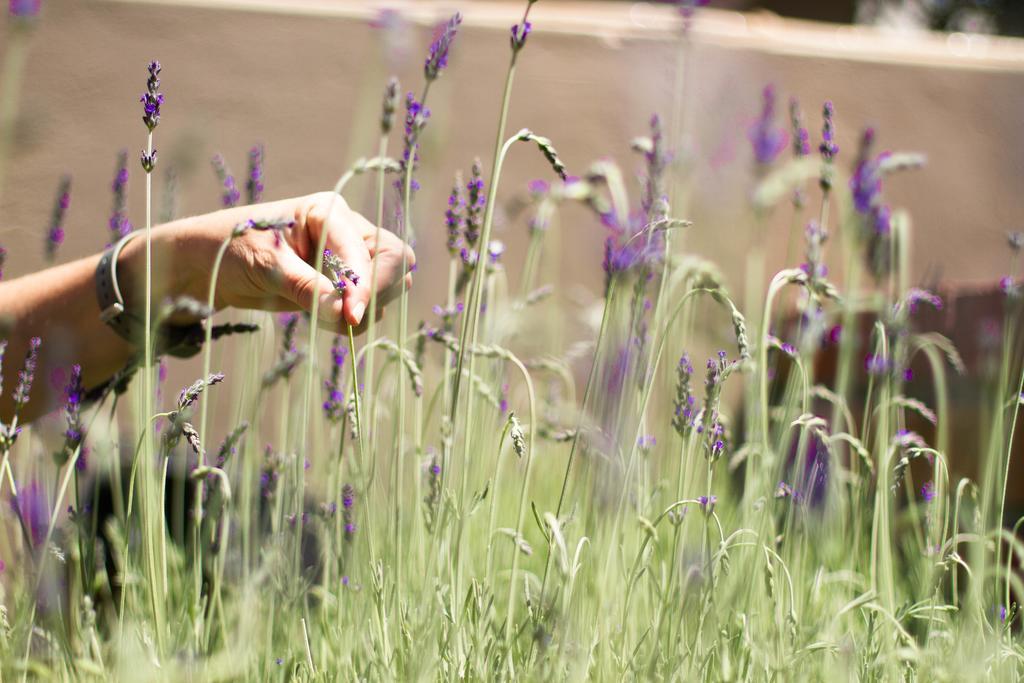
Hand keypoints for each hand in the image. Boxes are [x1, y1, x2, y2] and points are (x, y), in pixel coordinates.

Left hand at [121, 192, 414, 330]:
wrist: (209, 266)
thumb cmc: (231, 250)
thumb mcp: (265, 266)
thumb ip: (306, 288)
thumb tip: (342, 314)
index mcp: (330, 212)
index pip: (370, 250)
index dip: (366, 285)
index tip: (351, 317)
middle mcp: (347, 231)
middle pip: (395, 261)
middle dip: (377, 291)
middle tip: (348, 319)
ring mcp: (348, 258)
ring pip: (388, 285)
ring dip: (365, 307)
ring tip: (324, 318)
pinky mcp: (342, 284)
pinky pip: (366, 304)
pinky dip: (351, 318)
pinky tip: (321, 319)